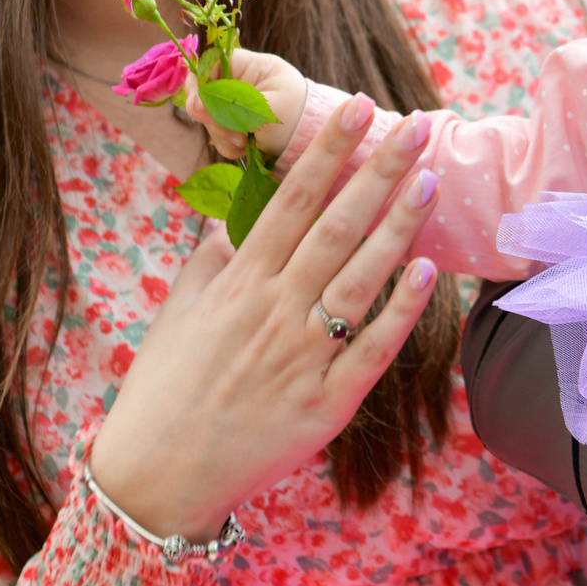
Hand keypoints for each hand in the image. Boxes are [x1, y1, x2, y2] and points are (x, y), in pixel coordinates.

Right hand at [86, 94, 441, 540]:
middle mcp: (274, 311)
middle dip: (378, 172)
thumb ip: (213, 256)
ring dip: (399, 227)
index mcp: (238, 283)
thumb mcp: (179, 310)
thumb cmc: (166, 387)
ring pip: (361, 279)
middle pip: (335, 228)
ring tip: (430, 181)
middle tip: (417, 125)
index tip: (357, 107)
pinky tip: (428, 271)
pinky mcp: (327, 404)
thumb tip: (235, 211)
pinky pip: (372, 349)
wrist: (156, 478)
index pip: (292, 201)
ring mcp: (303, 357)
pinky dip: (401, 311)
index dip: (327, 151)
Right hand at [183, 45, 309, 161]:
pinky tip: (246, 147)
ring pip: (208, 117)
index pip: (210, 64)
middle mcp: (239, 82)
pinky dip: (228, 144)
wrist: (312, 141)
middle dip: (216, 118)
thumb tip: (194, 106)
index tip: (199, 107)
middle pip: (204, 94)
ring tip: (246, 141)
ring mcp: (234, 103)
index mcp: (251, 66)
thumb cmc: (299, 117)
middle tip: (237, 133)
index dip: (199, 84)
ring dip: (223, 134)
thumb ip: (232, 106)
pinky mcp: (233, 123)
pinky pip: (217, 134)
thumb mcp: (269, 110)